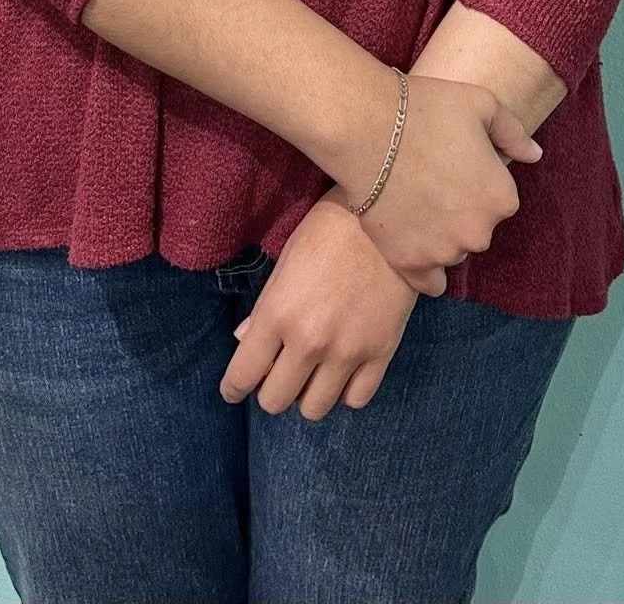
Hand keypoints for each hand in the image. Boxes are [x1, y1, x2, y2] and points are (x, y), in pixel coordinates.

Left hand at [219, 195, 418, 419]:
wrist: (390, 214)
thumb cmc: (329, 230)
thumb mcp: (287, 262)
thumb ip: (265, 308)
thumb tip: (245, 340)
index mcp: (278, 314)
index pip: (242, 376)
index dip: (233, 388)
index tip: (235, 389)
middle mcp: (309, 341)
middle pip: (275, 401)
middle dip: (271, 389)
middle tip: (279, 371)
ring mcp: (347, 351)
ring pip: (314, 409)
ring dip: (307, 394)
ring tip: (313, 372)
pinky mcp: (381, 352)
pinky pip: (356, 399)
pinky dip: (345, 391)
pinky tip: (344, 370)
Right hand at [350, 73, 540, 295]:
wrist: (369, 128)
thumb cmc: (429, 109)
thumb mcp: (483, 105)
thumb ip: (514, 134)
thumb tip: (535, 154)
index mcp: (502, 199)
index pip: (498, 198)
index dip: (476, 179)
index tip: (454, 163)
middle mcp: (479, 233)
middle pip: (476, 227)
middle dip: (460, 209)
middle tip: (432, 180)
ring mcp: (443, 252)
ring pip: (452, 250)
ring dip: (441, 235)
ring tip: (414, 201)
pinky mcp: (408, 263)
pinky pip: (429, 282)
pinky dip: (425, 268)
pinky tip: (416, 246)